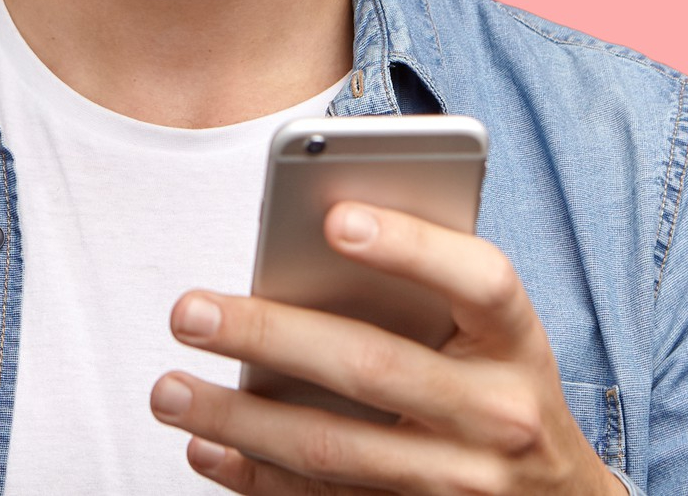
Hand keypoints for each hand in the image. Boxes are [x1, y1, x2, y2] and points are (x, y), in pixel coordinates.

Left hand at [149, 201, 620, 495]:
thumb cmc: (502, 383)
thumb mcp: (495, 334)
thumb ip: (430, 287)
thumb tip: (316, 239)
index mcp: (518, 341)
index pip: (479, 280)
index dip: (411, 247)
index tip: (334, 218)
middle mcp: (497, 414)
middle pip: (374, 367)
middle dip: (270, 336)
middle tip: (189, 312)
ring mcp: (457, 483)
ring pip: (332, 449)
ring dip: (237, 418)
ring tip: (169, 389)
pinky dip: (255, 478)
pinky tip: (206, 448)